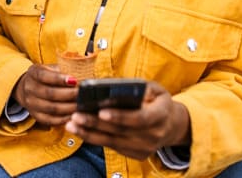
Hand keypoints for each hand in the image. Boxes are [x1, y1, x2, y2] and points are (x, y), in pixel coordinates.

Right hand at [12, 64, 78, 125]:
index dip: (59, 79)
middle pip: (50, 94)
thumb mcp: (50, 68)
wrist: (28, 88)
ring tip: (81, 105)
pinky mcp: (36, 116)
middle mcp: (29, 88)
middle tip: (83, 94)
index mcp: (33, 73)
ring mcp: (31, 104)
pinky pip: (52, 120)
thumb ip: (62, 70)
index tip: (74, 80)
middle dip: (69, 94)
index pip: (44, 76)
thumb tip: (80, 75)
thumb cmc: (45, 77)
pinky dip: (65, 118)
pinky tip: (74, 115)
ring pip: (52, 108)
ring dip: (69, 108)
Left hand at [65, 81, 190, 159]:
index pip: (139, 118)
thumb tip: (111, 86)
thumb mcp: (153, 88)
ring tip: (71, 124)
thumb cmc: (157, 101)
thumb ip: (136, 87)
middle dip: (96, 123)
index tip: (101, 111)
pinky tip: (80, 130)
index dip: (120, 116)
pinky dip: (95, 138)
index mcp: (160, 115)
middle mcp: (154, 135)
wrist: (170, 124)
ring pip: (113, 141)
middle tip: (76, 115)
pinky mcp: (136, 154)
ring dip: (89, 133)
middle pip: (120, 131)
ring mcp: (145, 147)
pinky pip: (112, 146)